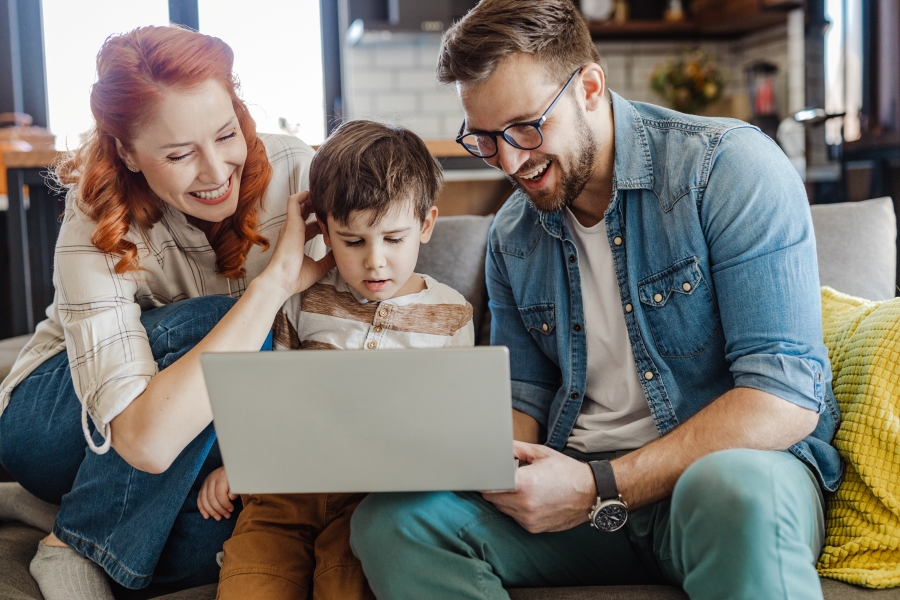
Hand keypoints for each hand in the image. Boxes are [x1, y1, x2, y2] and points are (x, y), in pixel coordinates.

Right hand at [198, 466, 236, 520]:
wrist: (233, 466)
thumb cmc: (237, 475)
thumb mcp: (239, 481)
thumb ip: (236, 489)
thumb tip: (231, 497)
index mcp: (222, 475)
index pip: (220, 493)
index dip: (225, 504)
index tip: (232, 509)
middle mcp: (212, 478)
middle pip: (211, 498)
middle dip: (219, 509)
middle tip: (227, 516)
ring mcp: (206, 482)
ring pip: (204, 499)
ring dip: (211, 511)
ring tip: (218, 518)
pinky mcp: (203, 486)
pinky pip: (199, 498)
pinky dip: (202, 508)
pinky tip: (206, 516)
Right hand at [261, 191, 335, 299]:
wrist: (282, 281)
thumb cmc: (296, 277)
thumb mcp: (319, 267)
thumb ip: (329, 259)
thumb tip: (339, 254)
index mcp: (298, 240)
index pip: (312, 225)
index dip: (324, 224)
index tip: (335, 229)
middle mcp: (293, 230)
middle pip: (306, 212)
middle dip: (320, 210)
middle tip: (334, 214)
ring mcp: (291, 225)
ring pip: (301, 203)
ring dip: (314, 201)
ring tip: (328, 204)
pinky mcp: (291, 223)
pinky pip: (294, 200)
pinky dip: (305, 196)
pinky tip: (318, 199)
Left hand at [482, 441, 596, 532]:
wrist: (590, 493)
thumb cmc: (567, 472)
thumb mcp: (541, 454)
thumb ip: (517, 449)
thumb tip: (500, 445)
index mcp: (524, 483)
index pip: (490, 485)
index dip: (485, 480)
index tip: (485, 475)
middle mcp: (524, 504)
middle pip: (492, 498)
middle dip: (495, 487)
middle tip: (505, 478)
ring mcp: (528, 519)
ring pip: (502, 509)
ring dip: (505, 499)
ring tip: (521, 488)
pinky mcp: (533, 528)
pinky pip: (515, 517)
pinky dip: (516, 509)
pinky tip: (529, 499)